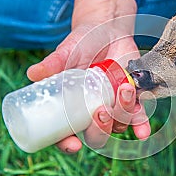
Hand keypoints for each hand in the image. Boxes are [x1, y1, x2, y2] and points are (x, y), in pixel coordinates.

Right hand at [27, 0, 150, 152]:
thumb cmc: (81, 44)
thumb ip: (52, 64)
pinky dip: (140, 125)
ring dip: (122, 113)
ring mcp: (113, 106)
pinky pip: (137, 116)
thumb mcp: (66, 53)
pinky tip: (143, 133)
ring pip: (118, 124)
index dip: (67, 144)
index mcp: (71, 107)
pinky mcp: (131, 98)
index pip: (65, 133)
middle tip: (100, 113)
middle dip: (99, 131)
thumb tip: (33, 73)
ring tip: (124, 88)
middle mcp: (92, 112)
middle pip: (96, 136)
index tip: (73, 145)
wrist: (107, 30)